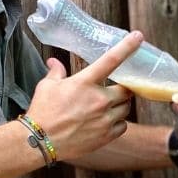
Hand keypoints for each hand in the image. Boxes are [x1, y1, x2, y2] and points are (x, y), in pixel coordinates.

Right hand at [24, 31, 142, 161]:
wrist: (39, 141)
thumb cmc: (42, 111)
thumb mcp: (47, 86)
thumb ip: (56, 72)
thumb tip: (54, 61)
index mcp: (85, 83)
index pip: (111, 59)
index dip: (127, 46)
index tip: (138, 36)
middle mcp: (99, 100)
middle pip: (126, 90)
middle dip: (123, 89)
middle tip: (115, 90)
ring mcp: (104, 119)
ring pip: (126, 108)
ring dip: (120, 105)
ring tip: (106, 107)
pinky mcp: (106, 136)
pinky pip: (123, 126)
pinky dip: (118, 123)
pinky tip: (106, 122)